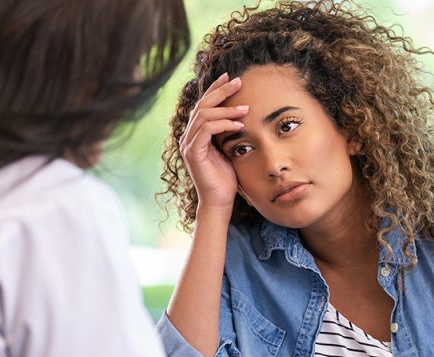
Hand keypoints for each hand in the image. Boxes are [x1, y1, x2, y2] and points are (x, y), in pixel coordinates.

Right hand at [179, 73, 247, 210]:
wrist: (219, 201)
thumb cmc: (226, 177)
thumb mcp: (229, 149)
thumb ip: (228, 132)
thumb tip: (240, 115)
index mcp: (195, 133)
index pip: (204, 105)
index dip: (215, 90)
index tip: (230, 78)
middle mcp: (188, 136)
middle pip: (202, 105)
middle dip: (220, 91)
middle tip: (238, 81)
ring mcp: (188, 144)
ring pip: (204, 115)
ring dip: (226, 109)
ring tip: (245, 108)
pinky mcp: (193, 153)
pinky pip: (206, 130)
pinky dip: (223, 124)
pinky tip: (238, 124)